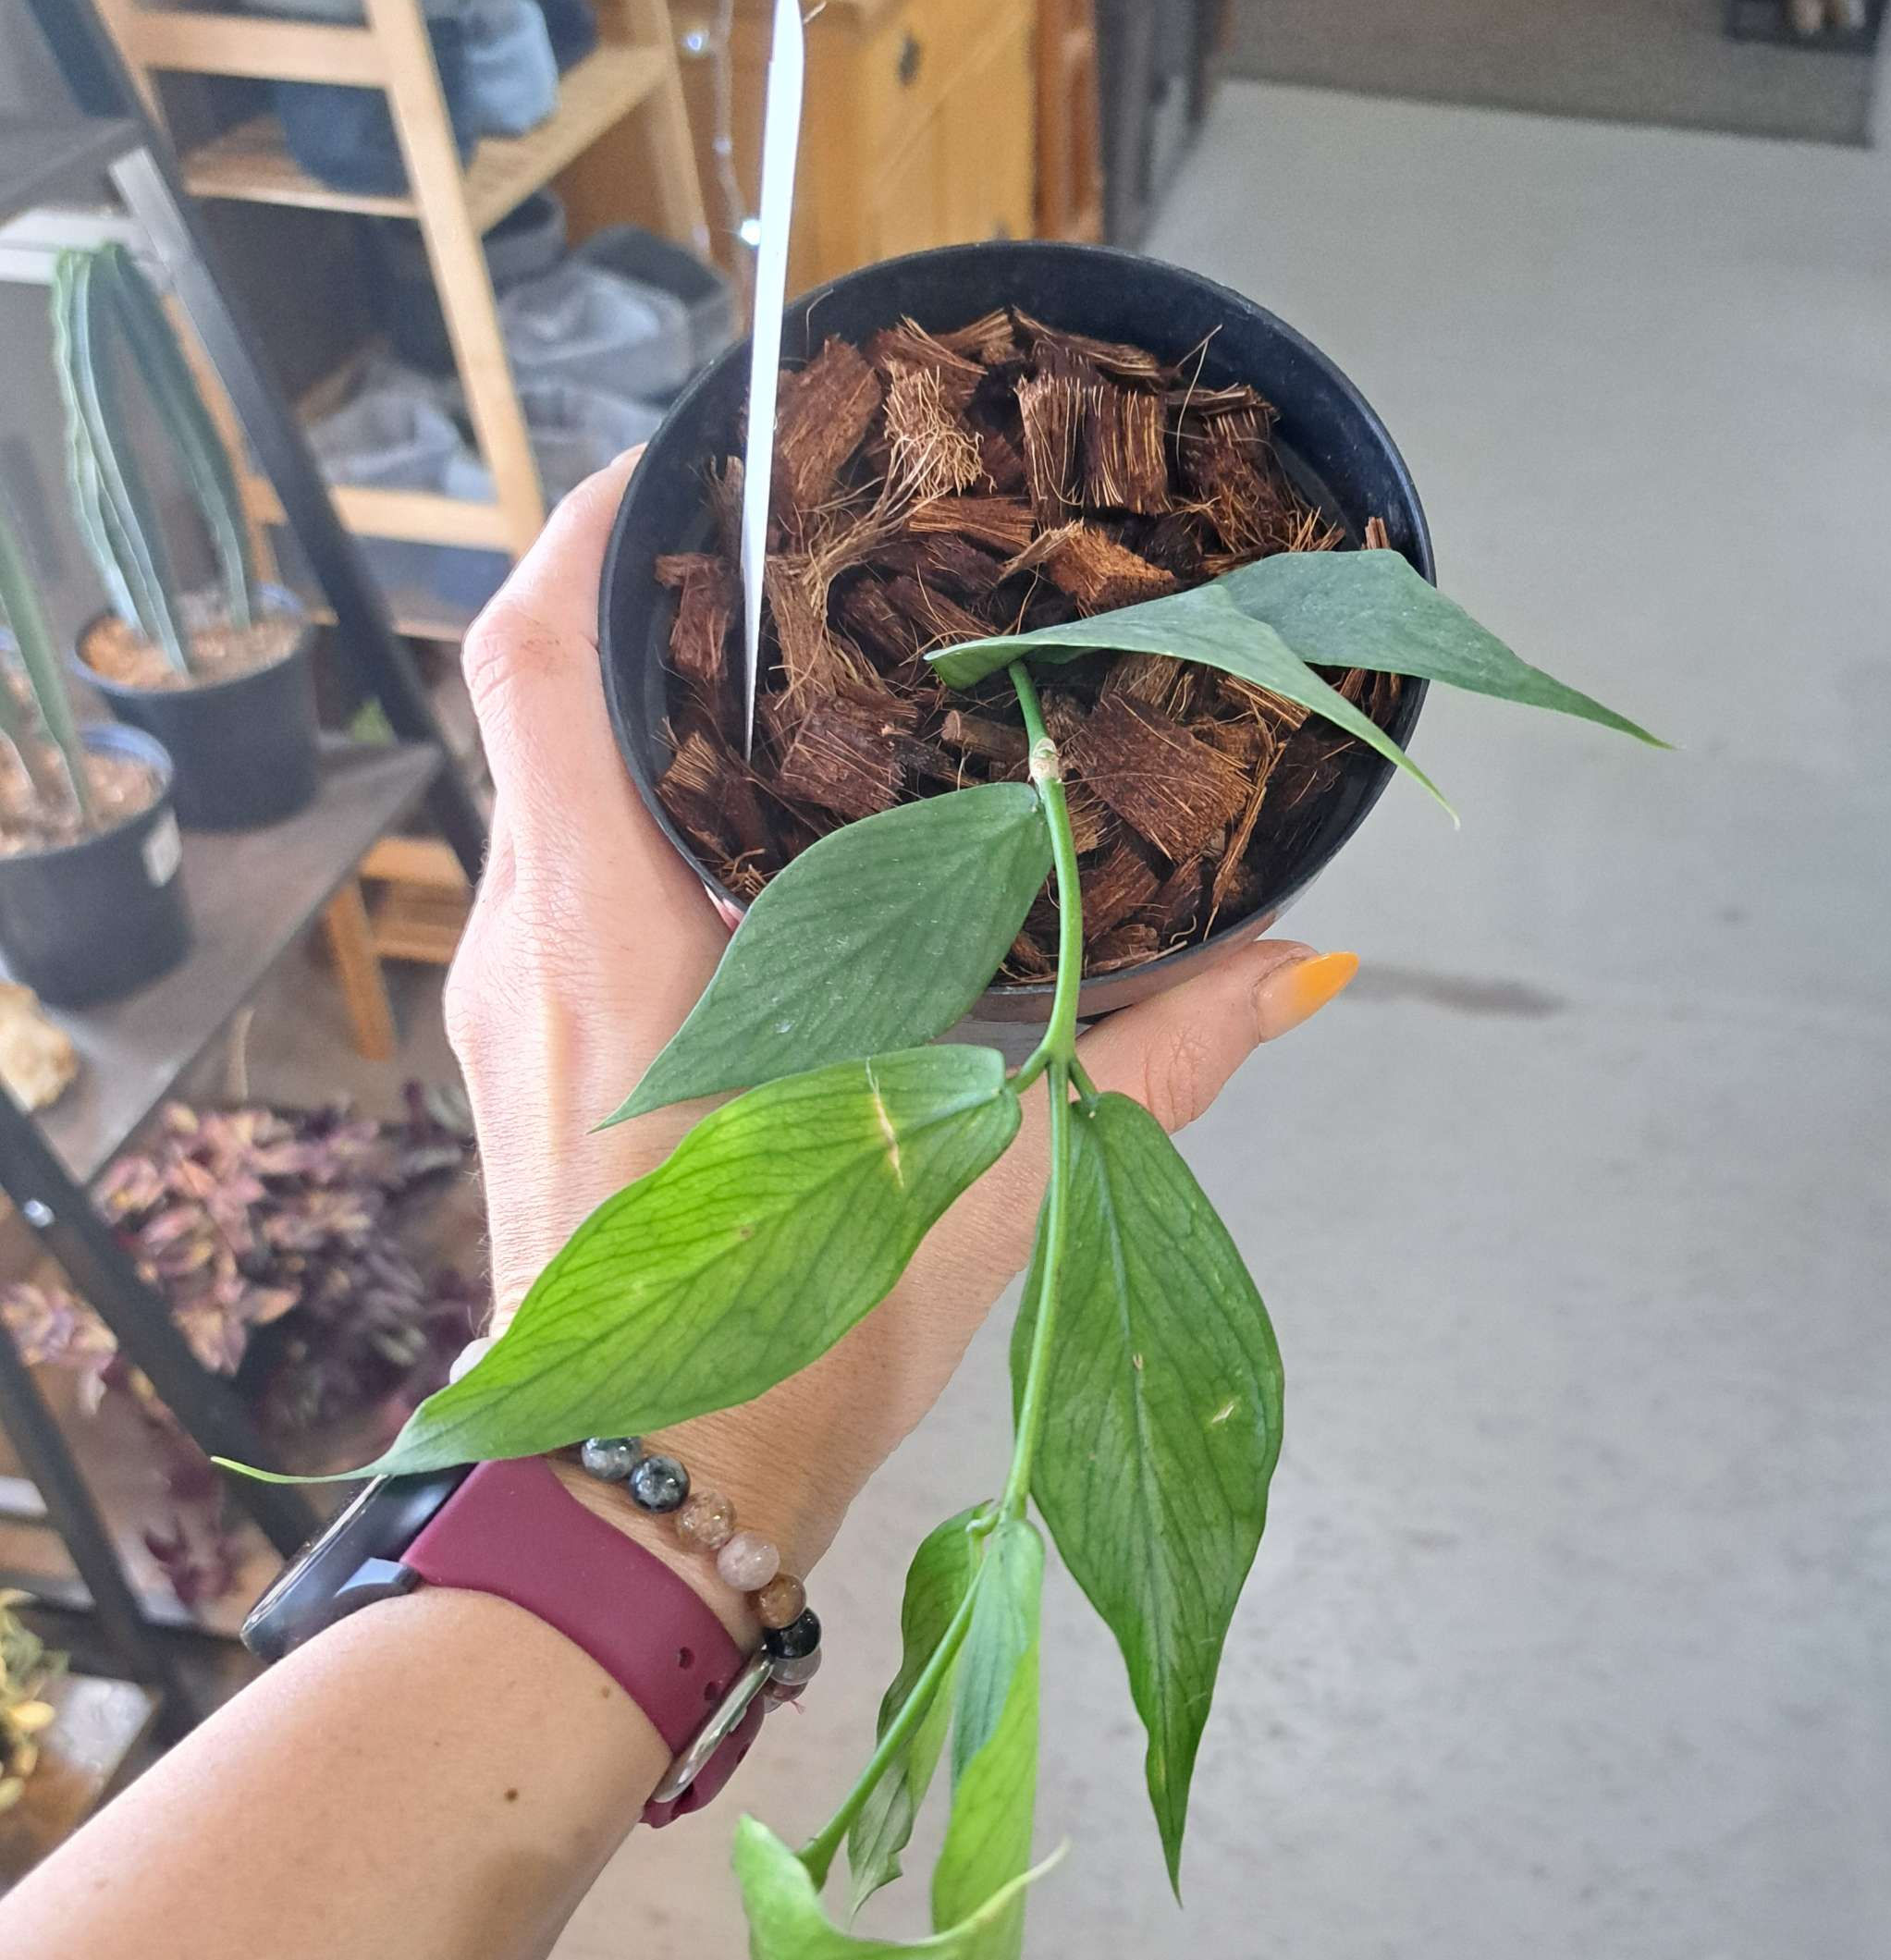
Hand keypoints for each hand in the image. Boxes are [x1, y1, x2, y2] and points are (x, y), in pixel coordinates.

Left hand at [446, 459, 1355, 1629]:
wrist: (632, 1505)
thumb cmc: (778, 1346)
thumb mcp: (985, 1180)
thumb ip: (1151, 1056)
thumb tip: (1307, 970)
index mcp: (611, 933)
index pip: (542, 654)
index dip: (596, 521)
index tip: (689, 454)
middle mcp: (527, 946)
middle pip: (544, 701)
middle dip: (646, 604)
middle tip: (785, 550)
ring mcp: (512, 1009)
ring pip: (549, 795)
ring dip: (640, 715)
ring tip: (782, 670)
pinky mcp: (530, 1067)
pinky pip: (560, 884)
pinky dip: (636, 820)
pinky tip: (753, 840)